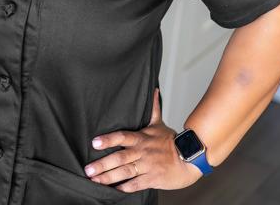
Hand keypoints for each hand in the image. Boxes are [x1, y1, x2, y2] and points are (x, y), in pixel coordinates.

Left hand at [83, 88, 203, 192]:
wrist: (191, 158)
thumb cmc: (172, 142)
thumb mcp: (159, 124)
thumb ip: (153, 108)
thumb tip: (154, 90)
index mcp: (141, 138)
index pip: (122, 136)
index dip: (108, 139)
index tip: (94, 143)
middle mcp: (142, 152)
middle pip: (120, 157)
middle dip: (102, 164)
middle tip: (88, 169)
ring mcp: (147, 166)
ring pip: (125, 172)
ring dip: (109, 177)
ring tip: (95, 181)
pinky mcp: (153, 179)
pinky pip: (137, 184)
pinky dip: (126, 187)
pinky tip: (115, 190)